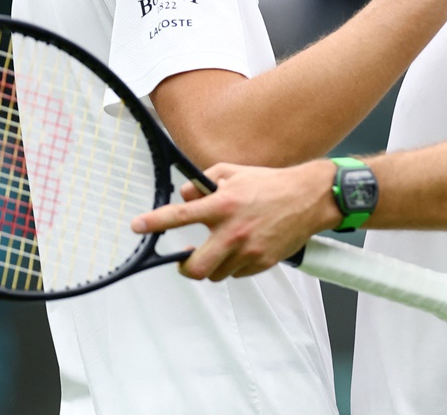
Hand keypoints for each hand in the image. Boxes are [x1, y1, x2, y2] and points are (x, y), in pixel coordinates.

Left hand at [130, 160, 339, 280]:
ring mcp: (248, 250)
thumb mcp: (233, 172)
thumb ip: (204, 182)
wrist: (309, 198)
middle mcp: (233, 231)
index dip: (154, 222)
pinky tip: (245, 247)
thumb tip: (184, 196)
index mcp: (223, 204)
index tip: (138, 226)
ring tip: (225, 246)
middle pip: (195, 268)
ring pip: (217, 273)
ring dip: (214, 264)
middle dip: (185, 268)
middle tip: (185, 260)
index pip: (180, 216)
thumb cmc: (271, 184)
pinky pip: (238, 274)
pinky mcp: (262, 263)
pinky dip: (235, 265)